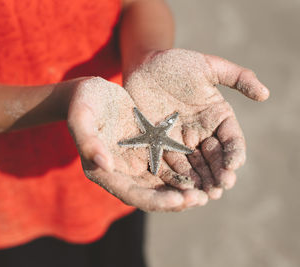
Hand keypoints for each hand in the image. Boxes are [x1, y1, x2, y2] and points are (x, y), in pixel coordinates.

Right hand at [68, 77, 208, 211]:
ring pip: (164, 183)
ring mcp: (136, 162)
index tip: (179, 200)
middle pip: (153, 195)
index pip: (133, 195)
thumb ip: (88, 142)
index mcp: (103, 172)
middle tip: (202, 199)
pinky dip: (185, 169)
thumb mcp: (81, 118)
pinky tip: (205, 167)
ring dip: (186, 188)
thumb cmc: (82, 103)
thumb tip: (105, 166)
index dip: (156, 201)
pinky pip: (168, 163)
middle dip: (178, 200)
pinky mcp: (147, 148)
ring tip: (211, 190)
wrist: (89, 92)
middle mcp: (122, 173)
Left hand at [123, 49, 268, 198]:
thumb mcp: (208, 66)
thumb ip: (237, 77)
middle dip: (218, 174)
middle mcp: (202, 132)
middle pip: (214, 158)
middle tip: (220, 188)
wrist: (144, 65)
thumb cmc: (177, 64)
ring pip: (194, 166)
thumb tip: (265, 94)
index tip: (233, 165)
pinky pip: (170, 164)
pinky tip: (180, 189)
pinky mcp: (159, 145)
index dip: (233, 153)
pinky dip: (176, 177)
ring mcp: (180, 141)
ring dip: (200, 181)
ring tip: (204, 195)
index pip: (231, 140)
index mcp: (217, 117)